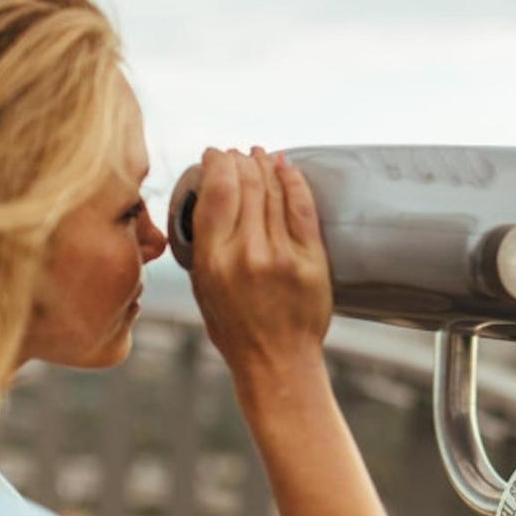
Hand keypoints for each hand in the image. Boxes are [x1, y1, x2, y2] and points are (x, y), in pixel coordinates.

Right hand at [189, 146, 331, 378]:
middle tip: (239, 153)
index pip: (216, 192)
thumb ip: (206, 244)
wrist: (277, 362)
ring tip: (259, 155)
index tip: (215, 154)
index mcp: (213, 261)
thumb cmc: (236, 329)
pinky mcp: (312, 260)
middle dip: (241, 161)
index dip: (217, 164)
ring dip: (265, 165)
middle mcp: (247, 253)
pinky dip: (294, 181)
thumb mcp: (203, 288)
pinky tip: (286, 167)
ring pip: (273, 191)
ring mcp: (282, 256)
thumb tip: (212, 199)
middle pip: (246, 185)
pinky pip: (302, 208)